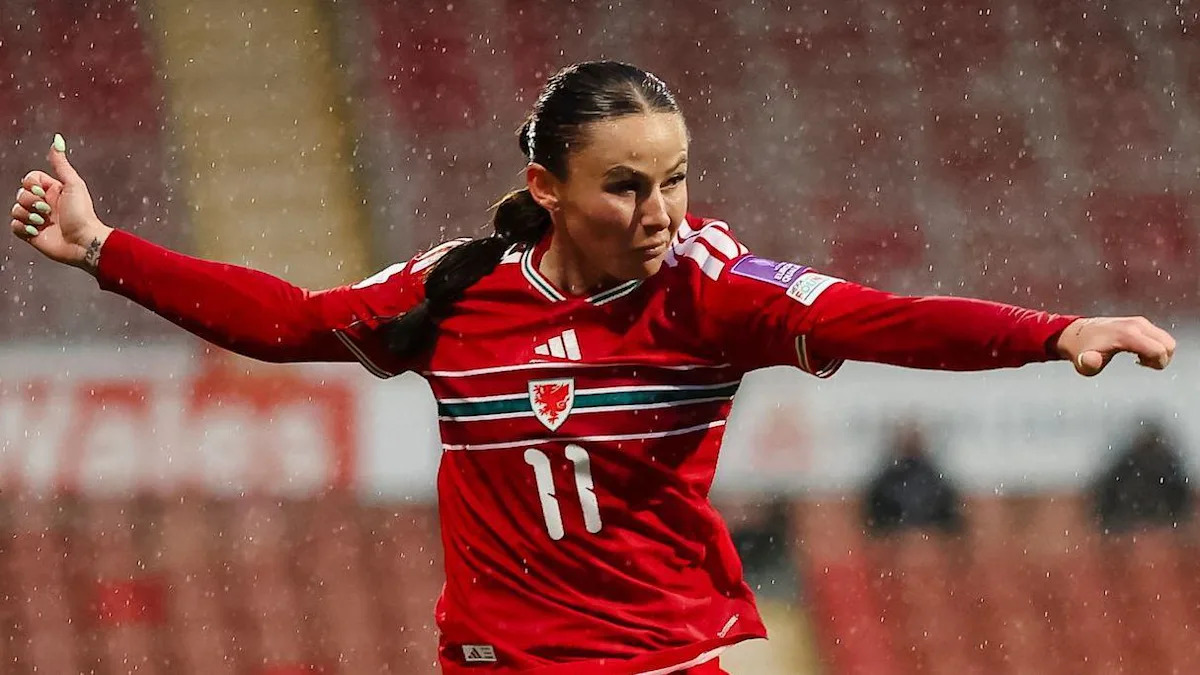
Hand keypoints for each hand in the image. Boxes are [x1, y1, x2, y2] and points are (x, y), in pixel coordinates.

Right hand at [10, 134, 112, 270]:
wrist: (83, 242)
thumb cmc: (82, 214)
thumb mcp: (73, 184)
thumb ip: (61, 164)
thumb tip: (57, 140)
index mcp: (53, 190)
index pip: (29, 179)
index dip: (31, 184)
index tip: (42, 191)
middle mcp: (44, 203)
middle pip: (20, 193)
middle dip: (29, 201)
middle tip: (46, 210)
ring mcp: (37, 219)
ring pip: (15, 209)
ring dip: (27, 215)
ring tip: (43, 222)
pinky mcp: (31, 234)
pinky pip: (14, 226)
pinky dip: (23, 228)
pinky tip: (37, 232)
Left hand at [1056, 316, 1175, 375]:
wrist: (1075, 334)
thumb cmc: (1081, 350)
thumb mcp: (1083, 362)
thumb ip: (1089, 364)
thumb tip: (1090, 360)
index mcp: (1127, 335)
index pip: (1159, 350)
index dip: (1156, 364)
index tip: (1138, 364)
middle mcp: (1136, 325)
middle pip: (1169, 344)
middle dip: (1162, 358)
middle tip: (1142, 363)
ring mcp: (1139, 321)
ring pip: (1166, 340)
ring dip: (1159, 352)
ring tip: (1139, 358)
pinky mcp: (1139, 322)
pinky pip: (1159, 336)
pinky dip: (1156, 346)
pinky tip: (1138, 351)